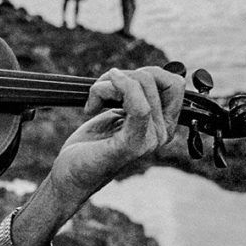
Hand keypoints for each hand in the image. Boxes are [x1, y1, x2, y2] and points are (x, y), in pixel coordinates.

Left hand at [47, 66, 184, 208]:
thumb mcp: (116, 113)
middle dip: (121, 76)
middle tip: (98, 91)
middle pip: (152, 80)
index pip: (175, 84)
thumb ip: (133, 95)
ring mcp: (149, 141)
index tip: (122, 79)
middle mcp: (161, 133)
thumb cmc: (90, 144)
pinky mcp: (132, 146)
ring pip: (141, 86)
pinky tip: (94, 100)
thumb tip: (141, 74)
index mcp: (162, 125)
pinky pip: (139, 108)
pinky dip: (116, 89)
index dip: (149, 72)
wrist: (70, 173)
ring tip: (92, 102)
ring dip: (107, 84)